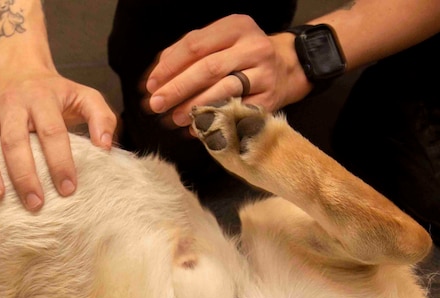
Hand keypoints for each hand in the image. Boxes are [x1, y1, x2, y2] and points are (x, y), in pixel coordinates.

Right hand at [0, 71, 116, 210]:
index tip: (68, 189)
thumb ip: (102, 118)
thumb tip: (106, 146)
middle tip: (34, 204)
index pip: (52, 133)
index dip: (60, 161)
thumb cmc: (57, 93)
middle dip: (25, 174)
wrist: (22, 69)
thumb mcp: (85, 96)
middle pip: (16, 141)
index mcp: (42, 99)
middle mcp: (12, 105)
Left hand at [145, 15, 306, 126]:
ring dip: (194, 106)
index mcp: (236, 27)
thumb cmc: (241, 55)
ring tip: (175, 117)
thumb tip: (153, 78)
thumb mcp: (218, 42)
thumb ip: (185, 53)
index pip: (195, 45)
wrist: (288, 67)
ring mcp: (264, 74)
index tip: (151, 84)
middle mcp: (253, 47)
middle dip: (177, 88)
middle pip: (208, 68)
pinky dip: (214, 120)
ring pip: (223, 90)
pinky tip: (197, 127)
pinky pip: (237, 111)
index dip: (170, 67)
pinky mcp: (269, 99)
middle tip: (157, 104)